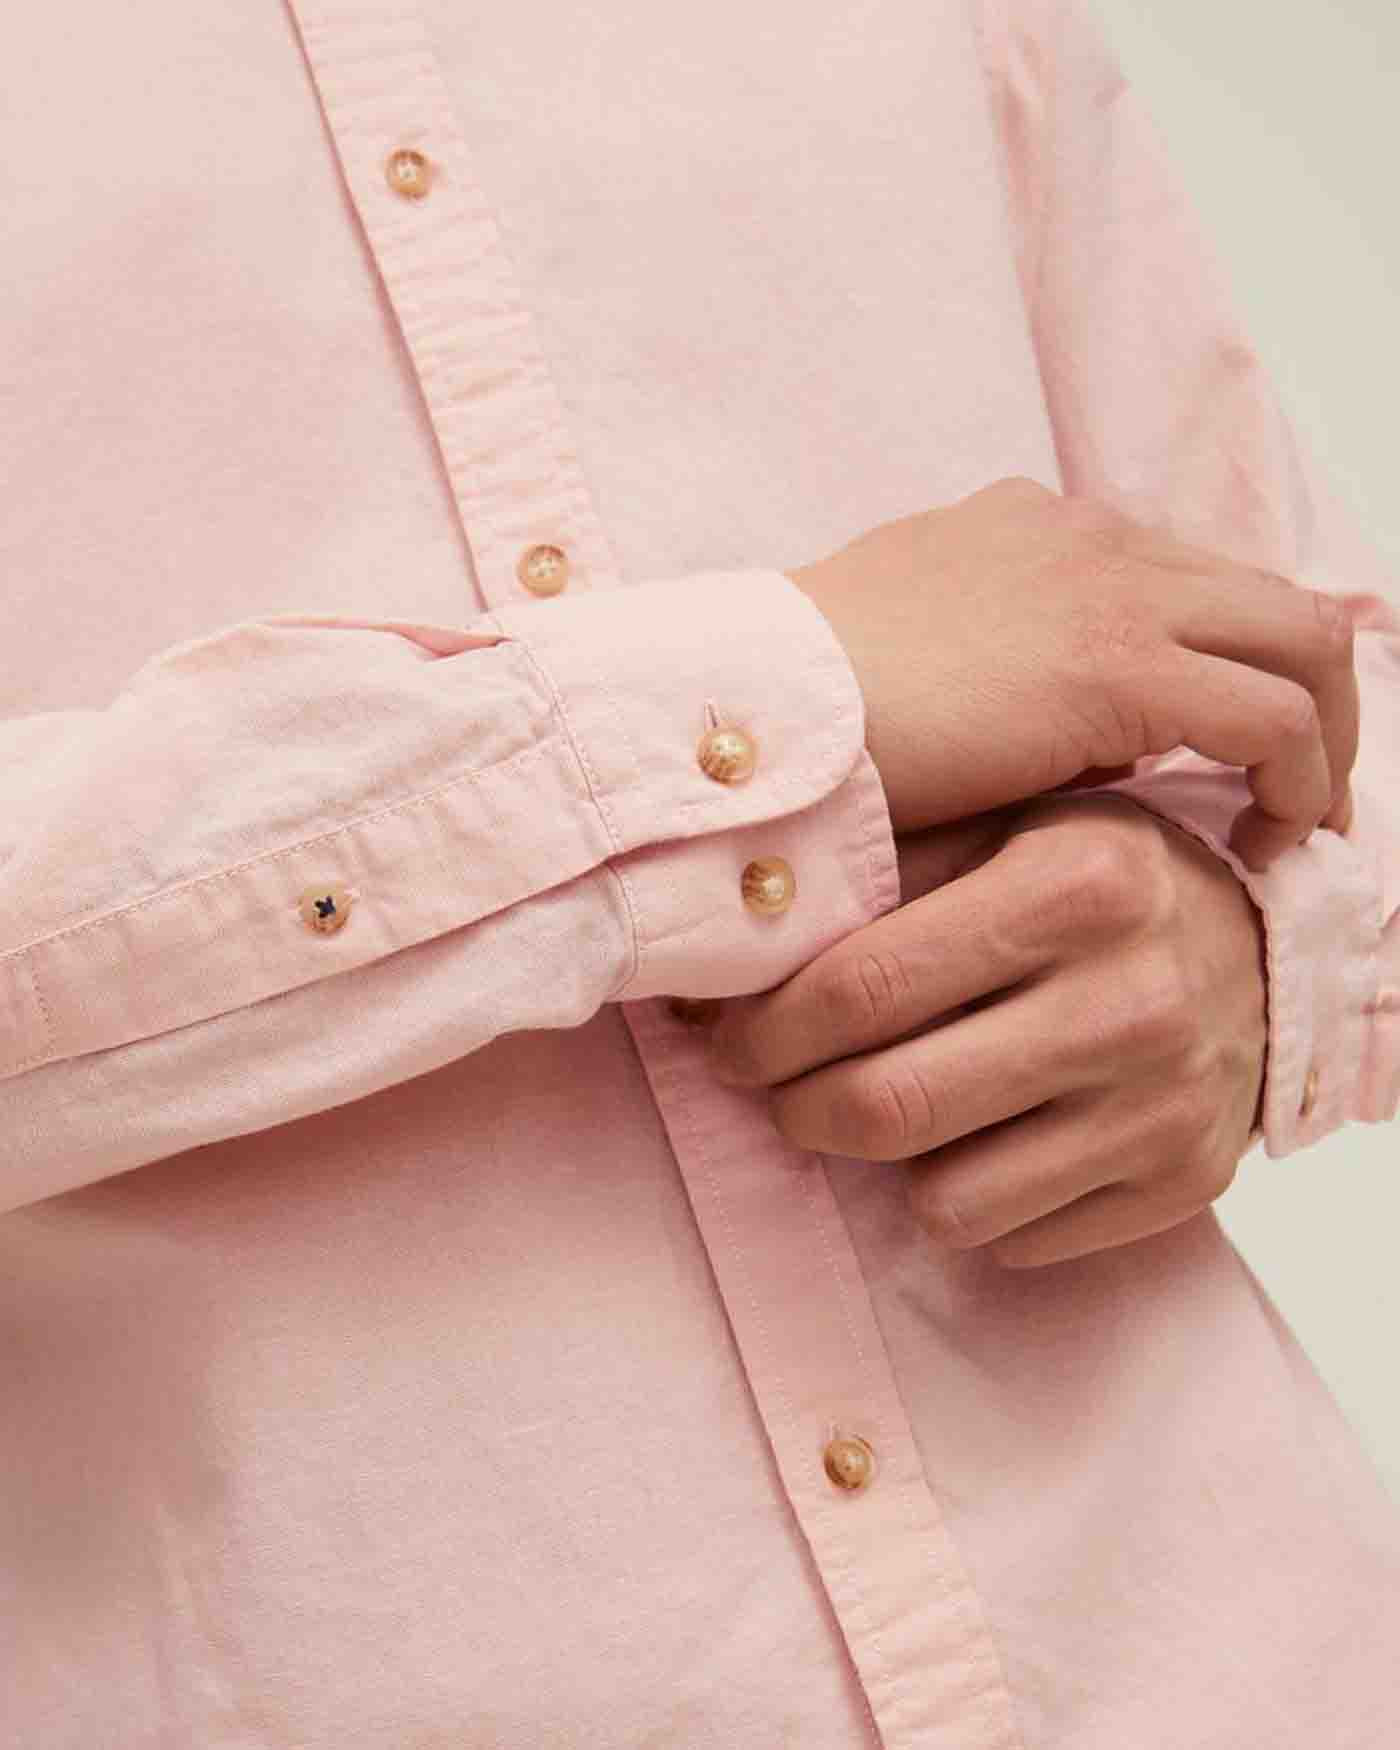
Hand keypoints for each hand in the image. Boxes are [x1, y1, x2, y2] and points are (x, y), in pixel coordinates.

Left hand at [701, 792, 1268, 1268]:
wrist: (1264, 948)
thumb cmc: (1097, 881)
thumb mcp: (1006, 831)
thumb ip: (885, 871)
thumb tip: (734, 928)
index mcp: (1073, 883)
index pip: (862, 987)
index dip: (765, 1031)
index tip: (731, 1042)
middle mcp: (1129, 997)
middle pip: (886, 1106)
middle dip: (797, 1109)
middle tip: (779, 1090)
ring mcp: (1163, 1104)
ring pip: (943, 1200)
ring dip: (886, 1165)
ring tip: (891, 1109)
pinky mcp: (1183, 1183)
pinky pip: (1013, 1240)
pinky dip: (973, 1200)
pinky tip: (981, 1139)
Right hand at [787, 475, 1357, 868]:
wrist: (756, 704)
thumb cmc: (809, 711)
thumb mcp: (917, 668)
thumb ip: (1010, 678)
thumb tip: (1083, 747)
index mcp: (1035, 530)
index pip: (1184, 580)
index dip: (1228, 664)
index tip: (1225, 750)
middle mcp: (1090, 538)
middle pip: (1268, 597)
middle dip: (1308, 692)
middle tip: (1294, 787)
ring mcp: (1111, 589)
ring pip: (1301, 639)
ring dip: (1321, 735)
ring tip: (1296, 822)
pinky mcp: (1119, 664)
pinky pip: (1273, 714)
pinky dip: (1299, 775)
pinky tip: (1269, 837)